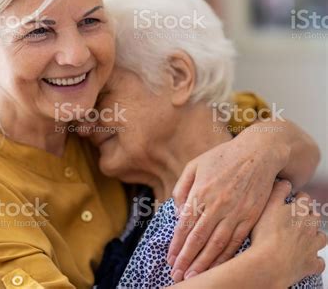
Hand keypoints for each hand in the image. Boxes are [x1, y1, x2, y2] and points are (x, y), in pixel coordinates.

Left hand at [167, 136, 284, 281]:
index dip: (176, 245)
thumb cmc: (222, 158)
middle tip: (177, 276)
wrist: (258, 153)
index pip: (184, 226)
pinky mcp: (251, 217)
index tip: (170, 260)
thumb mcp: (194, 166)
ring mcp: (235, 212)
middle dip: (186, 260)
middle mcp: (216, 205)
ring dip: (204, 263)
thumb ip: (181, 189)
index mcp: (200, 192)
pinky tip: (217, 267)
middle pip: (198, 239)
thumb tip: (177, 213)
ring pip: (217, 245)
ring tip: (193, 277)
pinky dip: (226, 257)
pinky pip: (236, 242)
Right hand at [251, 180, 325, 285]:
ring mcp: (312, 246)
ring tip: (304, 237)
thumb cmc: (265, 234)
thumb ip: (277, 192)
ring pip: (321, 238)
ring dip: (315, 236)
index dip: (299, 198)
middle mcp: (310, 227)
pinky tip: (306, 258)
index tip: (292, 199)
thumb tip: (285, 181)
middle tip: (295, 218)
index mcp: (299, 211)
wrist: (270, 264)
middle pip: (315, 217)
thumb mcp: (267, 206)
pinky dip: (314, 259)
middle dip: (308, 216)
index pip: (304, 198)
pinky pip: (318, 262)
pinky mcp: (311, 264)